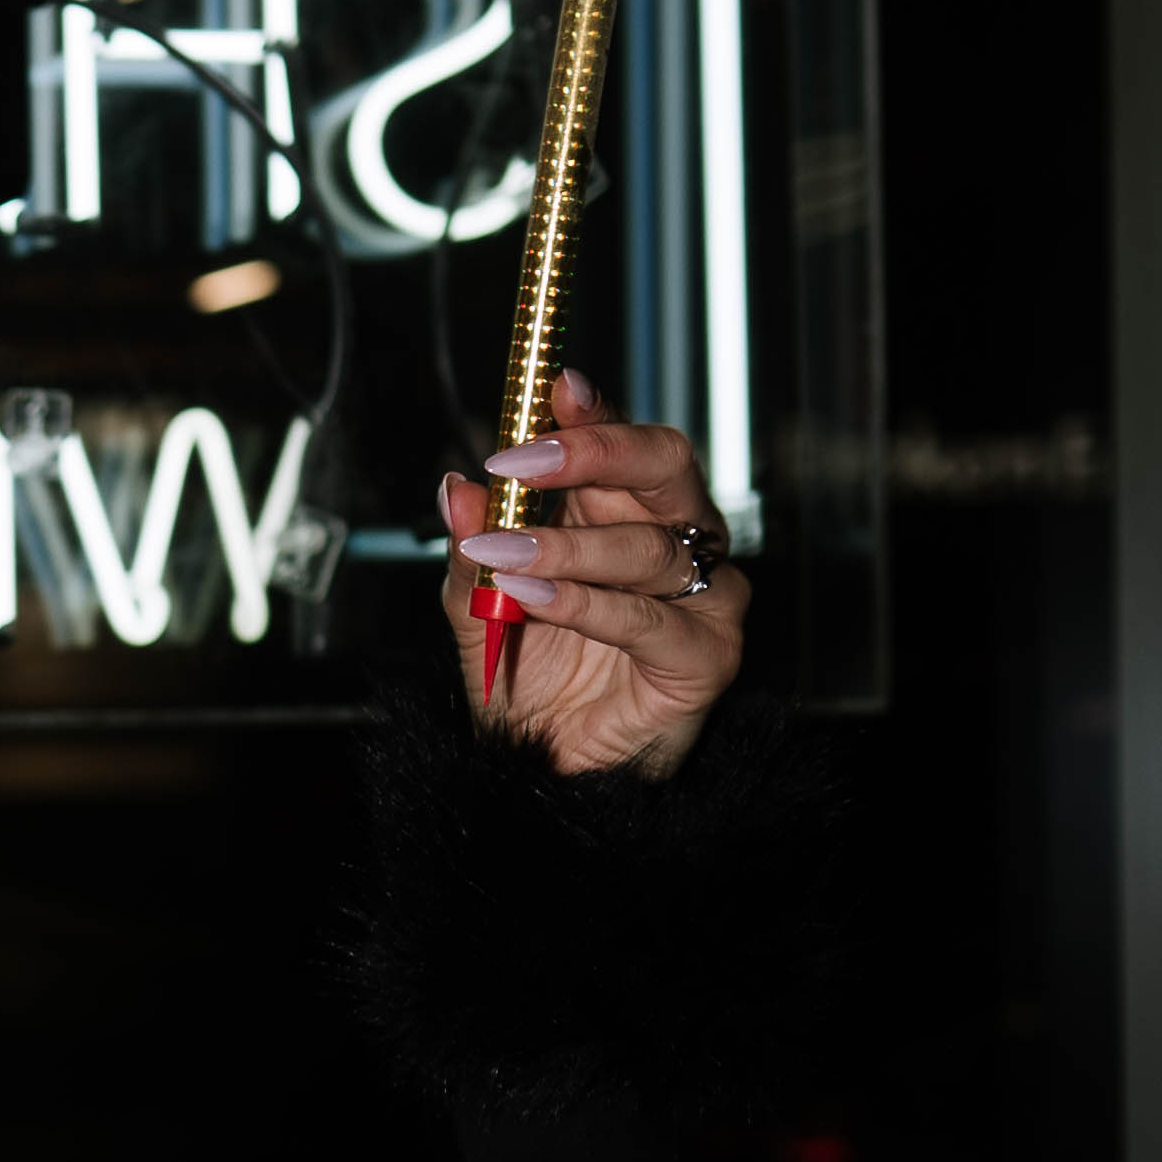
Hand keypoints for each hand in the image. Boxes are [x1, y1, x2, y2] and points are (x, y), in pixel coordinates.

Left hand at [436, 368, 748, 778]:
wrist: (548, 778)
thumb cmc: (532, 688)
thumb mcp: (481, 611)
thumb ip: (472, 552)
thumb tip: (454, 488)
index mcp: (622, 515)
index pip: (620, 442)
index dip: (592, 410)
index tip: (552, 384)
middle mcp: (674, 543)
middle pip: (664, 465)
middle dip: (594, 451)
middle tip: (522, 461)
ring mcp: (702, 597)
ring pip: (647, 545)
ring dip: (564, 547)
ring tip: (499, 556)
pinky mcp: (708, 656)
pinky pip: (646, 618)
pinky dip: (583, 603)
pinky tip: (532, 596)